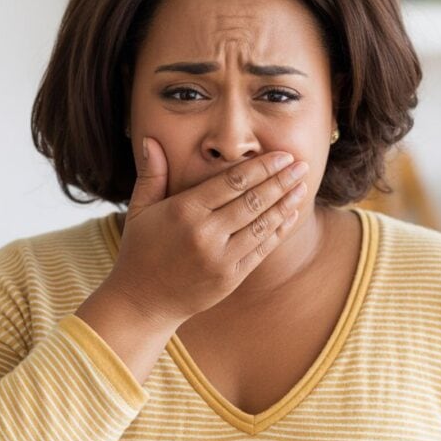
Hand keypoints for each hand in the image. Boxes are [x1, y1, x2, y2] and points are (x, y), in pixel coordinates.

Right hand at [103, 136, 307, 322]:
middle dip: (281, 181)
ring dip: (286, 204)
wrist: (142, 302)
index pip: (232, 182)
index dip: (261, 167)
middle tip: (302, 165)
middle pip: (253, 201)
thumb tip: (150, 139)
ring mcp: (221, 258)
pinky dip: (279, 231)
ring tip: (302, 187)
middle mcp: (205, 234)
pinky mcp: (231, 277)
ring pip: (262, 225)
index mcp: (184, 211)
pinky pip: (261, 250)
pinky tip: (291, 215)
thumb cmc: (140, 250)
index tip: (282, 156)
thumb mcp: (139, 210)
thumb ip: (151, 174)